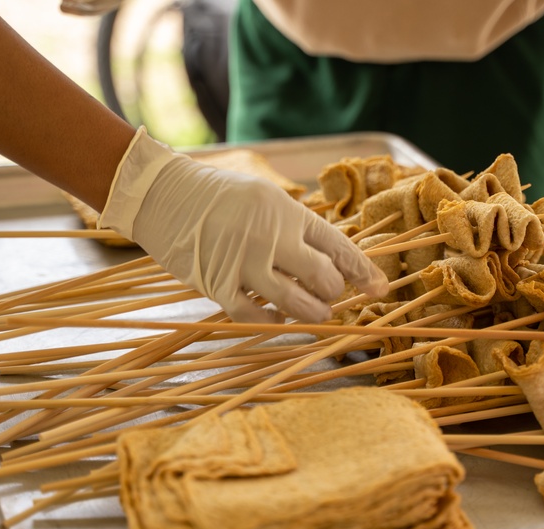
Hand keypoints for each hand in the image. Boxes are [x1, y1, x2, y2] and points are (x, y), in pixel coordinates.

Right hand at [98, 129, 388, 322]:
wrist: (163, 193)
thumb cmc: (218, 196)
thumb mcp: (266, 197)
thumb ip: (295, 228)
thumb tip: (330, 263)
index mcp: (287, 212)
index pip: (338, 247)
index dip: (363, 272)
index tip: (380, 289)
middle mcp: (272, 236)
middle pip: (324, 279)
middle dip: (332, 294)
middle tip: (327, 296)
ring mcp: (245, 261)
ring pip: (296, 303)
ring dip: (312, 313)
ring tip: (314, 312)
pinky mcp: (218, 283)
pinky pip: (256, 315)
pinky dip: (272, 320)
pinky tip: (276, 317)